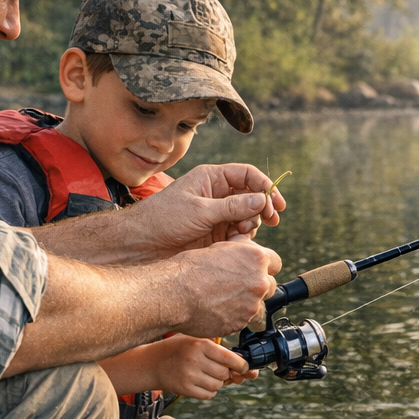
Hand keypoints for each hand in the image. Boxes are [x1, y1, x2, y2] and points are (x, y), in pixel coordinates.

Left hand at [133, 163, 286, 253]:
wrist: (142, 243)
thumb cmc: (164, 218)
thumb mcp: (199, 210)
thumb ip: (232, 206)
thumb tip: (261, 199)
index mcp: (211, 178)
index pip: (247, 175)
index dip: (265, 186)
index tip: (276, 203)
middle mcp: (216, 194)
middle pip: (251, 196)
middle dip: (262, 207)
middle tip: (270, 221)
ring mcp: (217, 214)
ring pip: (247, 216)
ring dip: (251, 224)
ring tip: (243, 233)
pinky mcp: (215, 233)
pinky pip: (238, 233)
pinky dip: (242, 238)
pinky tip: (236, 243)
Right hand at [149, 335, 254, 399]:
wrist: (151, 363)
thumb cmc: (177, 349)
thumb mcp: (194, 340)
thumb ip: (216, 349)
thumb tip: (242, 363)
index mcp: (200, 344)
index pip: (229, 358)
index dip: (240, 364)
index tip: (243, 367)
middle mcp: (195, 360)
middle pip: (224, 373)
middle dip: (226, 374)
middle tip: (218, 370)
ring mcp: (189, 376)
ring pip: (217, 385)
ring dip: (216, 382)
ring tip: (205, 375)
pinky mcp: (184, 389)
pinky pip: (208, 395)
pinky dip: (209, 391)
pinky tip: (200, 382)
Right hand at [172, 239, 280, 336]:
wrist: (174, 293)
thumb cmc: (189, 269)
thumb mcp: (220, 249)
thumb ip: (241, 254)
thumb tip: (248, 257)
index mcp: (256, 258)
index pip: (275, 262)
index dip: (263, 267)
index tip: (254, 270)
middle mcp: (259, 281)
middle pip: (270, 286)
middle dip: (256, 287)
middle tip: (235, 286)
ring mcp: (252, 305)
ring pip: (258, 306)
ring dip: (245, 304)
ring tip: (222, 300)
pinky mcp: (241, 323)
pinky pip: (243, 321)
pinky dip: (234, 317)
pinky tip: (216, 310)